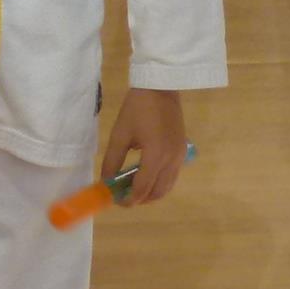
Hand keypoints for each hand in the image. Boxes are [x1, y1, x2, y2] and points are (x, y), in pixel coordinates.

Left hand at [99, 88, 187, 206]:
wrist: (160, 87)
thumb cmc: (137, 108)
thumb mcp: (120, 134)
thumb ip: (112, 161)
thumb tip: (107, 182)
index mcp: (156, 156)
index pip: (142, 188)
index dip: (128, 199)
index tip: (116, 201)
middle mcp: (172, 160)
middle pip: (157, 193)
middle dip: (140, 199)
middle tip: (124, 197)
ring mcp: (180, 156)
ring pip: (167, 187)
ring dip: (151, 192)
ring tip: (133, 188)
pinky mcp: (182, 151)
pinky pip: (172, 176)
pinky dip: (159, 182)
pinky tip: (146, 175)